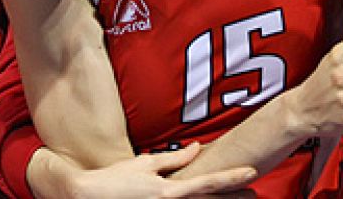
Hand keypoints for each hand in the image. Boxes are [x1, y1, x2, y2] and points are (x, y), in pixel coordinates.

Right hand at [30, 143, 256, 198]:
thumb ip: (174, 159)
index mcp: (169, 192)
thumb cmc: (115, 181)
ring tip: (241, 198)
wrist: (87, 198)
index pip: (208, 183)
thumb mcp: (145, 165)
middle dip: (234, 197)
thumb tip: (198, 148)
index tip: (251, 172)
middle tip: (255, 193)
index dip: (232, 178)